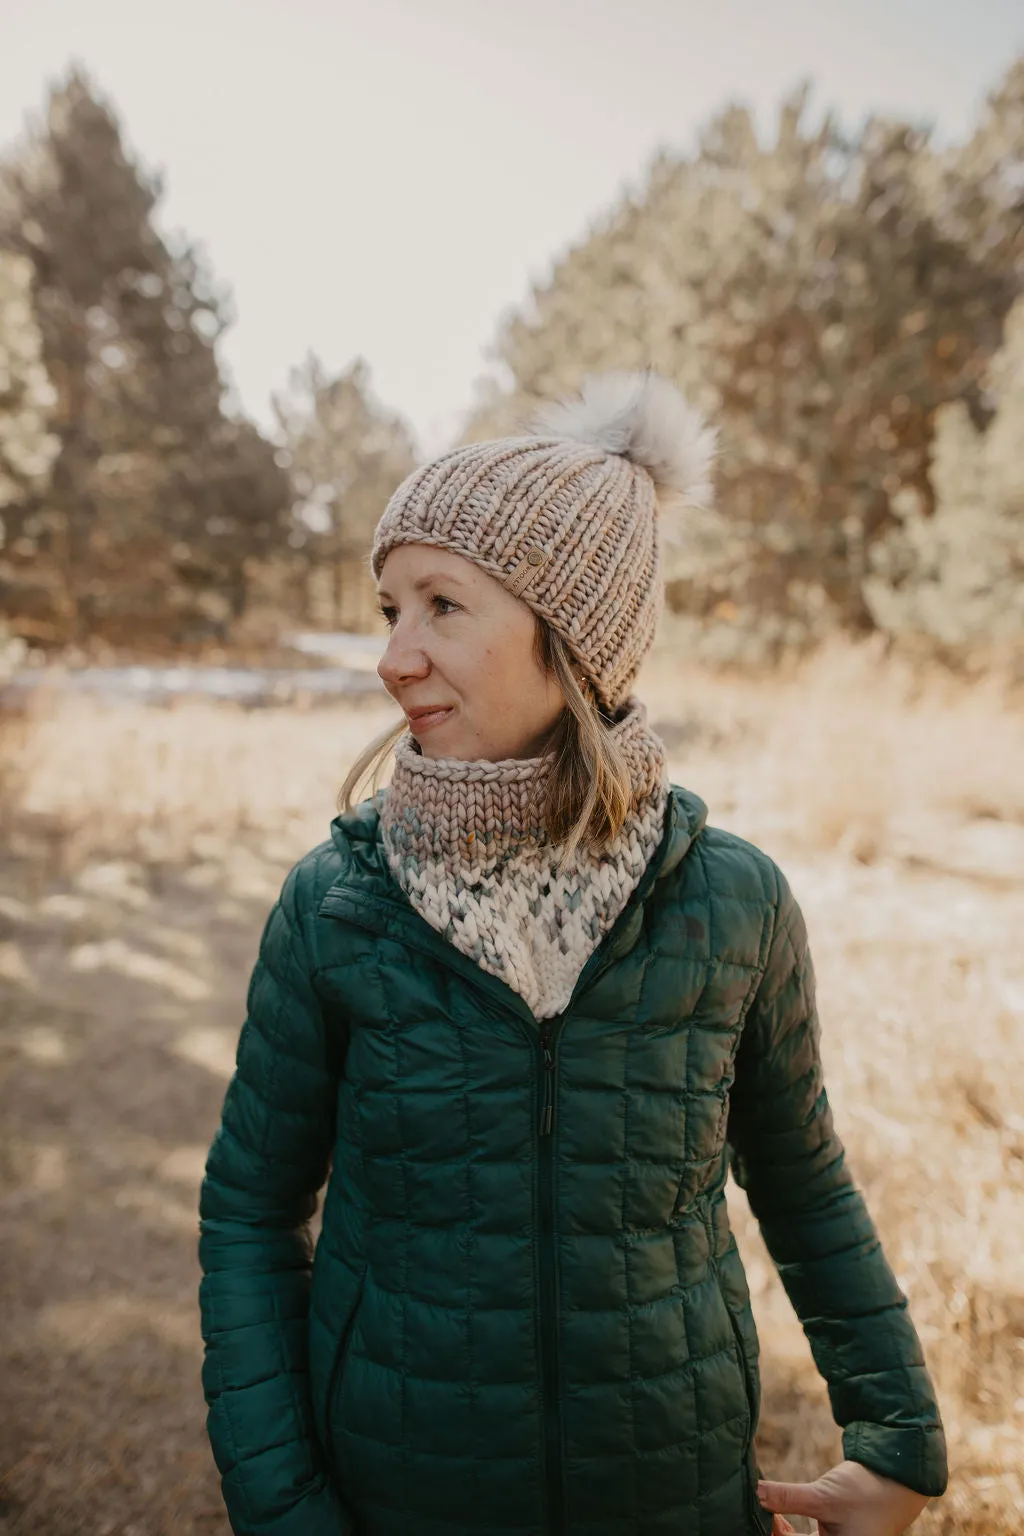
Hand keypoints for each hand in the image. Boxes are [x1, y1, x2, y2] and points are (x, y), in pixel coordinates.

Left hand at [756, 1459, 930, 1533]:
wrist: (896, 1478)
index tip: (758, 1514)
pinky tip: (778, 1513)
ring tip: (766, 1511)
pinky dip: (790, 1527)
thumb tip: (756, 1492)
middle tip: (756, 1513)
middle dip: (777, 1532)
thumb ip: (788, 1498)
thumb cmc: (866, 1493)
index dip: (775, 1533)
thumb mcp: (824, 1496)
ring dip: (781, 1530)